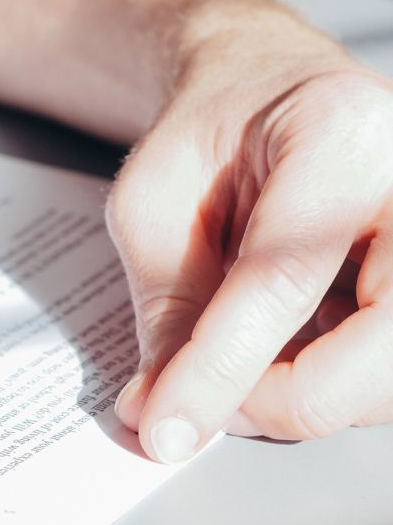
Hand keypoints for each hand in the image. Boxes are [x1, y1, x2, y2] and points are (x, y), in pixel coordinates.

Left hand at [108, 24, 392, 461]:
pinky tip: (279, 348)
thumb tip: (162, 414)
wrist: (270, 96)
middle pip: (379, 351)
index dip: (218, 370)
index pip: (282, 279)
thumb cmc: (210, 135)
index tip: (165, 428)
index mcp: (344, 137)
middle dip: (280, 402)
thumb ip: (165, 304)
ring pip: (386, 380)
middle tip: (205, 402)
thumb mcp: (155, 201)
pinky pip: (382, 375)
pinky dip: (322, 387)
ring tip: (232, 359)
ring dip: (299, 399)